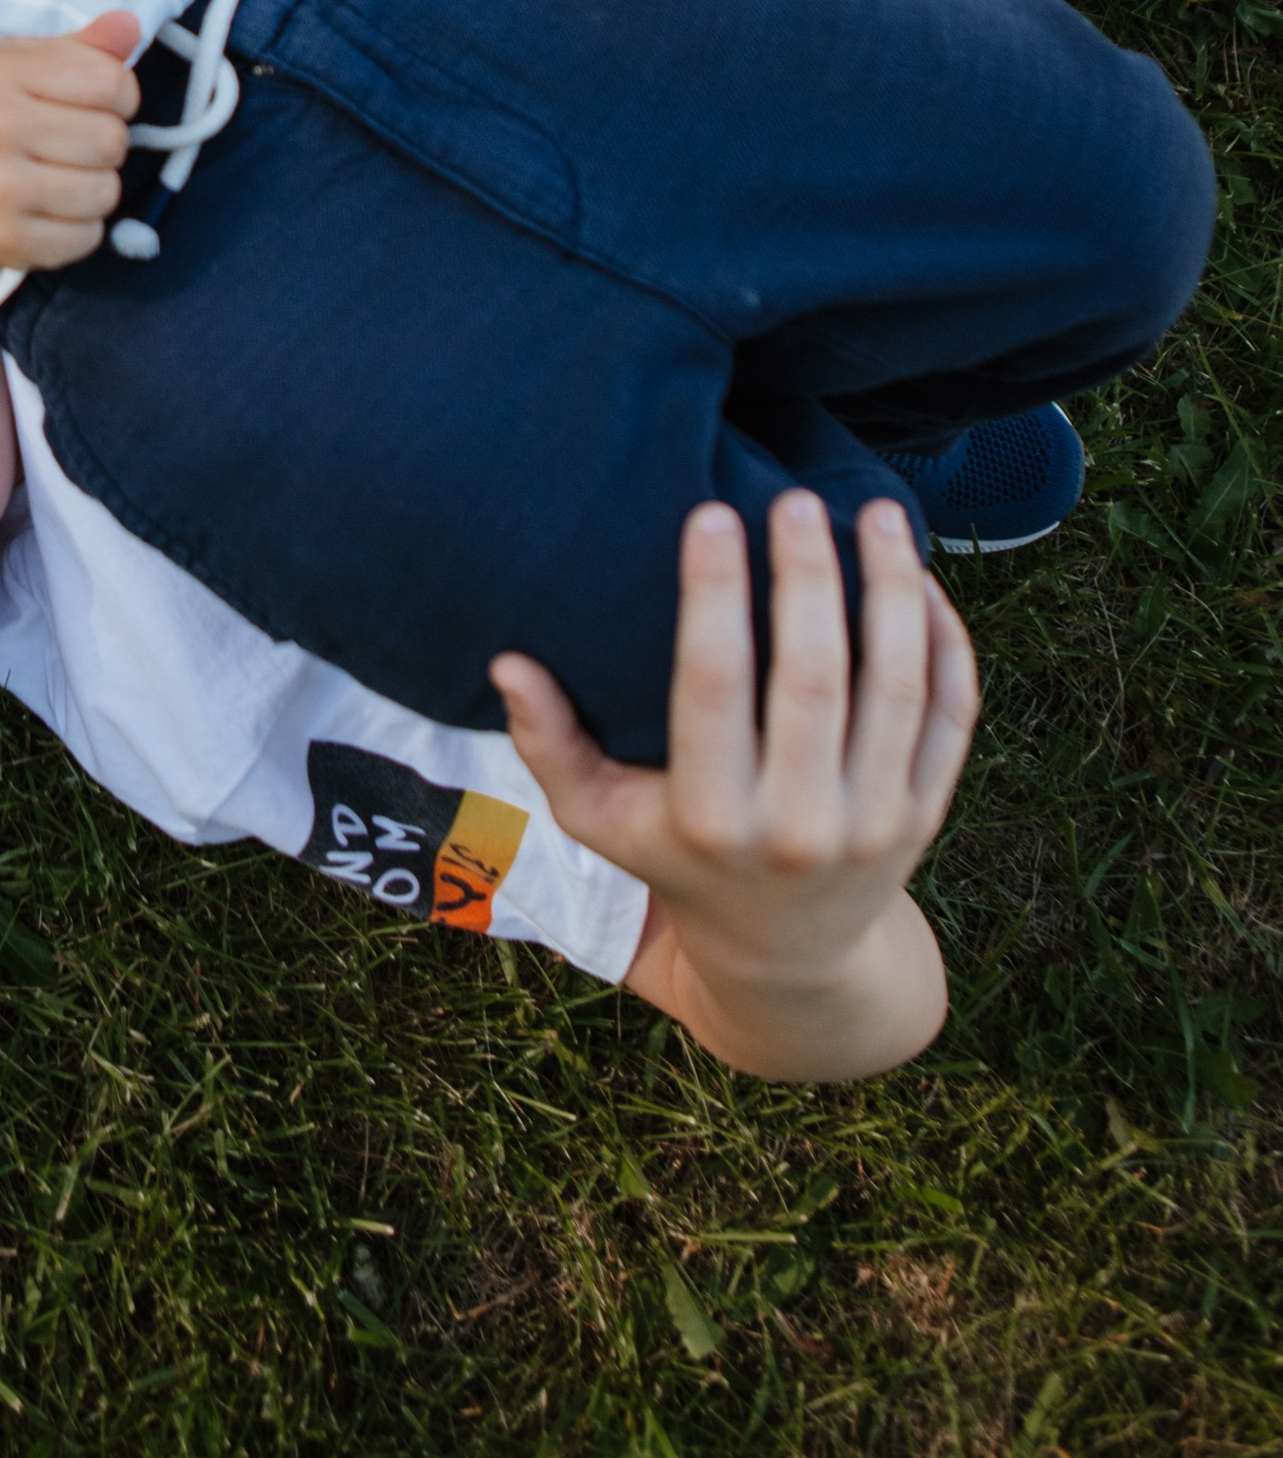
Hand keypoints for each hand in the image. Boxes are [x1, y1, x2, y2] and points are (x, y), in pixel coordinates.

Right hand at [0, 12, 141, 268]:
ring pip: (105, 193)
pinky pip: (87, 238)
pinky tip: (51, 209)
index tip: (95, 102)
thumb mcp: (23, 62)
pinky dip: (80, 226)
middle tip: (73, 143)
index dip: (119, 94)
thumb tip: (130, 26)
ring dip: (96, 186)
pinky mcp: (5, 241)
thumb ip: (84, 46)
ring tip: (62, 176)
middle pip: (111, 140)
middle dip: (106, 142)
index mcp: (2, 74)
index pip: (111, 83)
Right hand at [492, 489, 978, 1074]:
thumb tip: (506, 662)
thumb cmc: (678, 861)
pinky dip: (946, 639)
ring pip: (898, 686)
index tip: (711, 512)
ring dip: (892, 590)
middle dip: (809, 577)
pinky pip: (952, 714)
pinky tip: (921, 576)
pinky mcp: (927, 813)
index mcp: (711, 817)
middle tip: (795, 497)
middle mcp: (800, 824)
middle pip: (816, 679)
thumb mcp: (599, 820)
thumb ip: (549, 745)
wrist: (788, 960)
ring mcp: (875, 821)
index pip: (714, 687)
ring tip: (874, 510)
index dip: (714, 595)